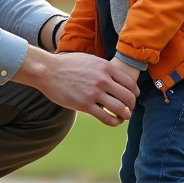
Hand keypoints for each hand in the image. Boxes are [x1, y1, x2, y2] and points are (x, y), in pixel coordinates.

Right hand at [13, 47, 137, 126]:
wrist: (48, 71)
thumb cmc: (67, 65)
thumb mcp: (90, 60)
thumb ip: (104, 69)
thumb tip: (114, 77)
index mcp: (106, 67)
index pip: (130, 82)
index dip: (135, 92)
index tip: (133, 97)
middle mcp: (103, 80)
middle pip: (128, 96)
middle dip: (132, 105)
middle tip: (130, 109)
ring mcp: (94, 93)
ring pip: (120, 108)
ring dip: (125, 115)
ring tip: (124, 117)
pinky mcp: (85, 105)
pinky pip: (106, 117)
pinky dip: (114, 122)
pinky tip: (114, 121)